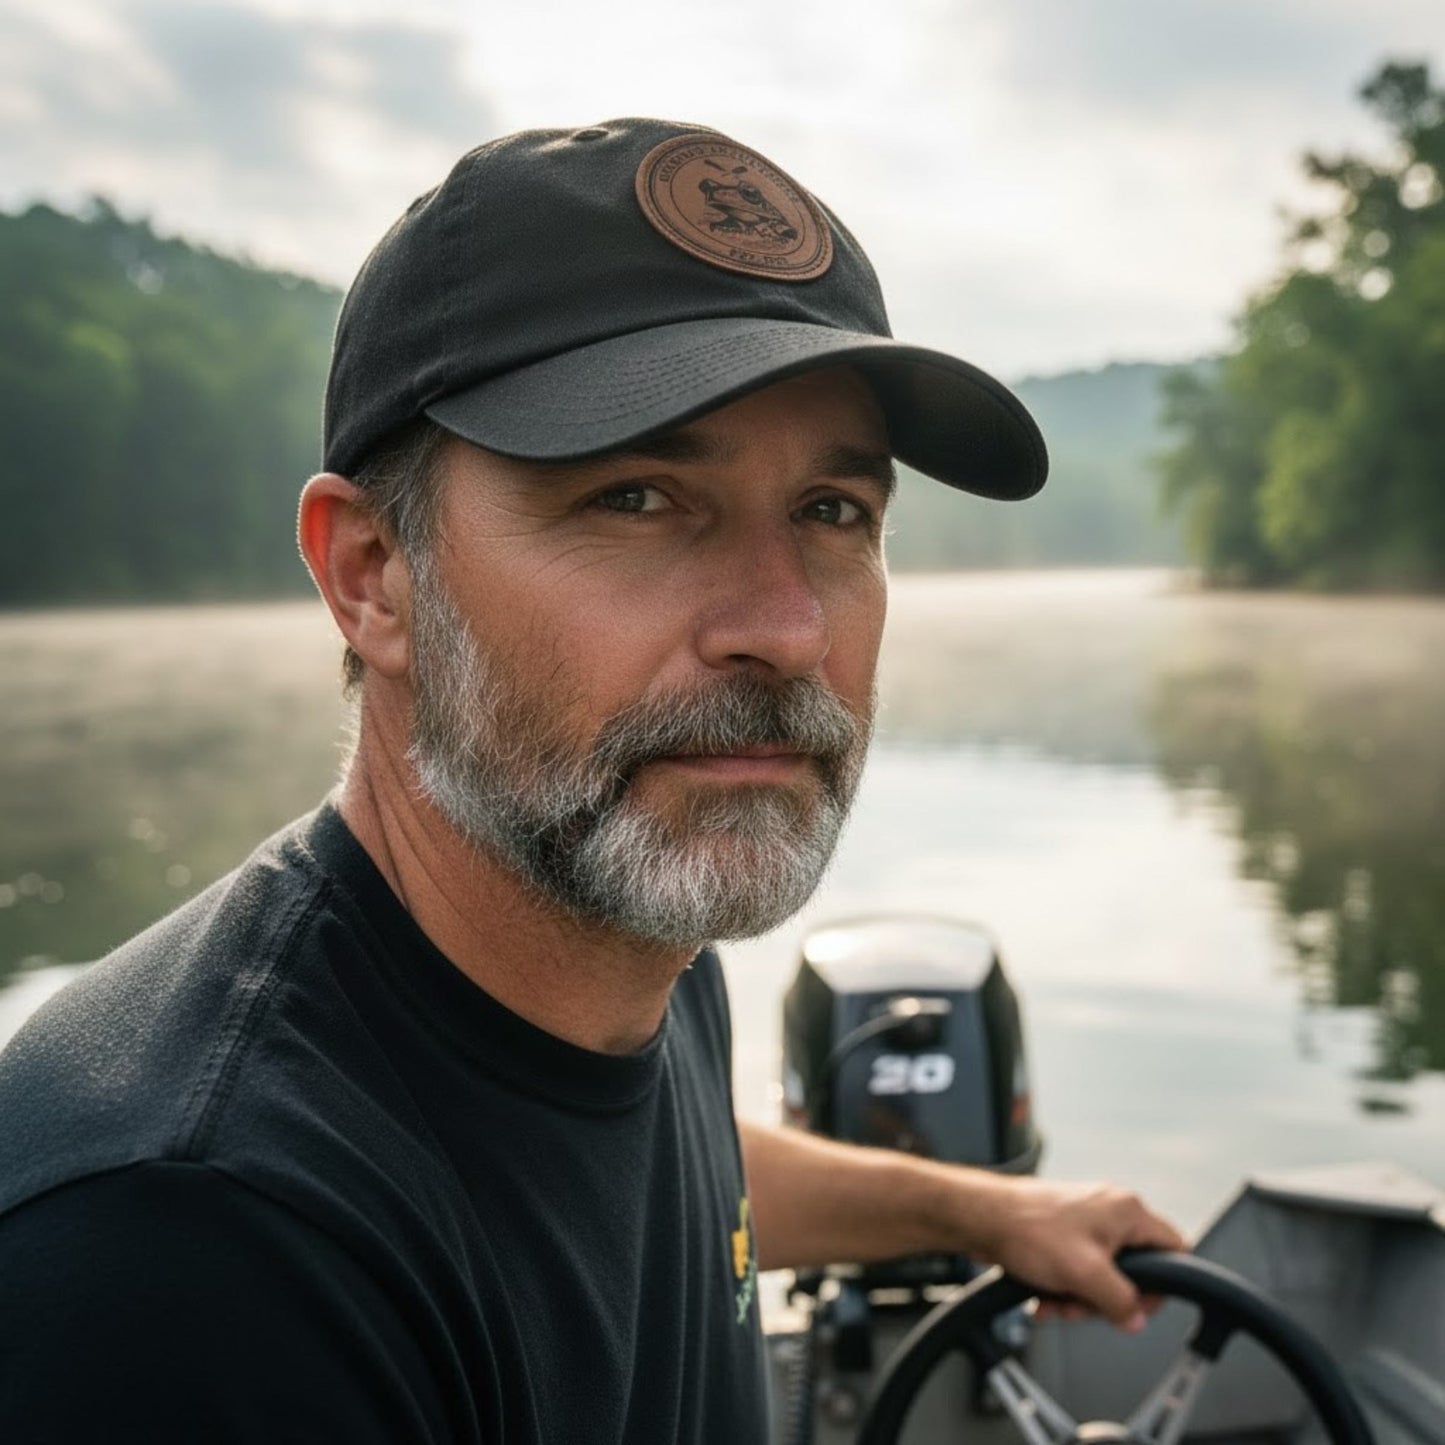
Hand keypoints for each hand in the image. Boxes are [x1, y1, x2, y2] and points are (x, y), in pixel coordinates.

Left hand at [967, 1177, 1186, 1331]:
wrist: (981, 1218)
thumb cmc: (1028, 1227)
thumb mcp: (1086, 1274)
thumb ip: (1120, 1301)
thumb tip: (1135, 1317)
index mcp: (1127, 1211)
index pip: (1173, 1248)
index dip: (1164, 1284)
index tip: (1141, 1305)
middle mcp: (1109, 1212)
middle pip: (1134, 1271)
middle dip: (1107, 1298)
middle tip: (1086, 1306)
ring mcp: (1085, 1223)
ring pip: (1102, 1276)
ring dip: (1080, 1298)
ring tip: (1056, 1301)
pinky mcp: (1063, 1234)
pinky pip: (1077, 1270)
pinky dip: (1063, 1288)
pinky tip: (1043, 1298)